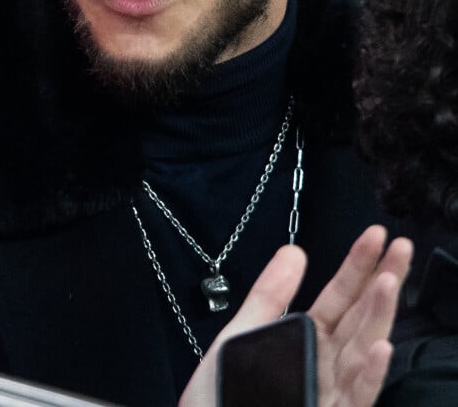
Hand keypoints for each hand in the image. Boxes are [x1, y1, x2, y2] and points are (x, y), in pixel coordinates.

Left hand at [178, 225, 412, 406]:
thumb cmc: (223, 396)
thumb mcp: (239, 336)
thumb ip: (268, 296)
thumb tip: (295, 251)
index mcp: (309, 337)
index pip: (341, 296)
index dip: (357, 265)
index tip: (375, 234)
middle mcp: (328, 363)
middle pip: (361, 317)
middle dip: (383, 280)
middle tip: (402, 247)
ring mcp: (333, 392)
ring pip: (363, 351)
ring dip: (378, 316)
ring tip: (388, 282)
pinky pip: (357, 397)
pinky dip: (370, 375)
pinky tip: (381, 348)